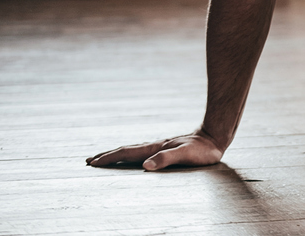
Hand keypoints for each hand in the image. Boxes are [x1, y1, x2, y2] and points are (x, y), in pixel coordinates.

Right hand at [87, 130, 224, 170]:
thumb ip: (166, 159)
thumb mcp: (186, 155)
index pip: (127, 153)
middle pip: (126, 150)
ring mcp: (159, 146)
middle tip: (89, 160)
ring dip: (117, 154)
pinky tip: (132, 158)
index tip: (92, 163)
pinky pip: (142, 152)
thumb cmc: (203, 149)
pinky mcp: (166, 148)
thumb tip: (145, 166)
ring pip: (133, 150)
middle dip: (107, 156)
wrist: (215, 136)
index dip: (109, 158)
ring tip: (104, 158)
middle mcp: (155, 146)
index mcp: (155, 148)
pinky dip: (130, 155)